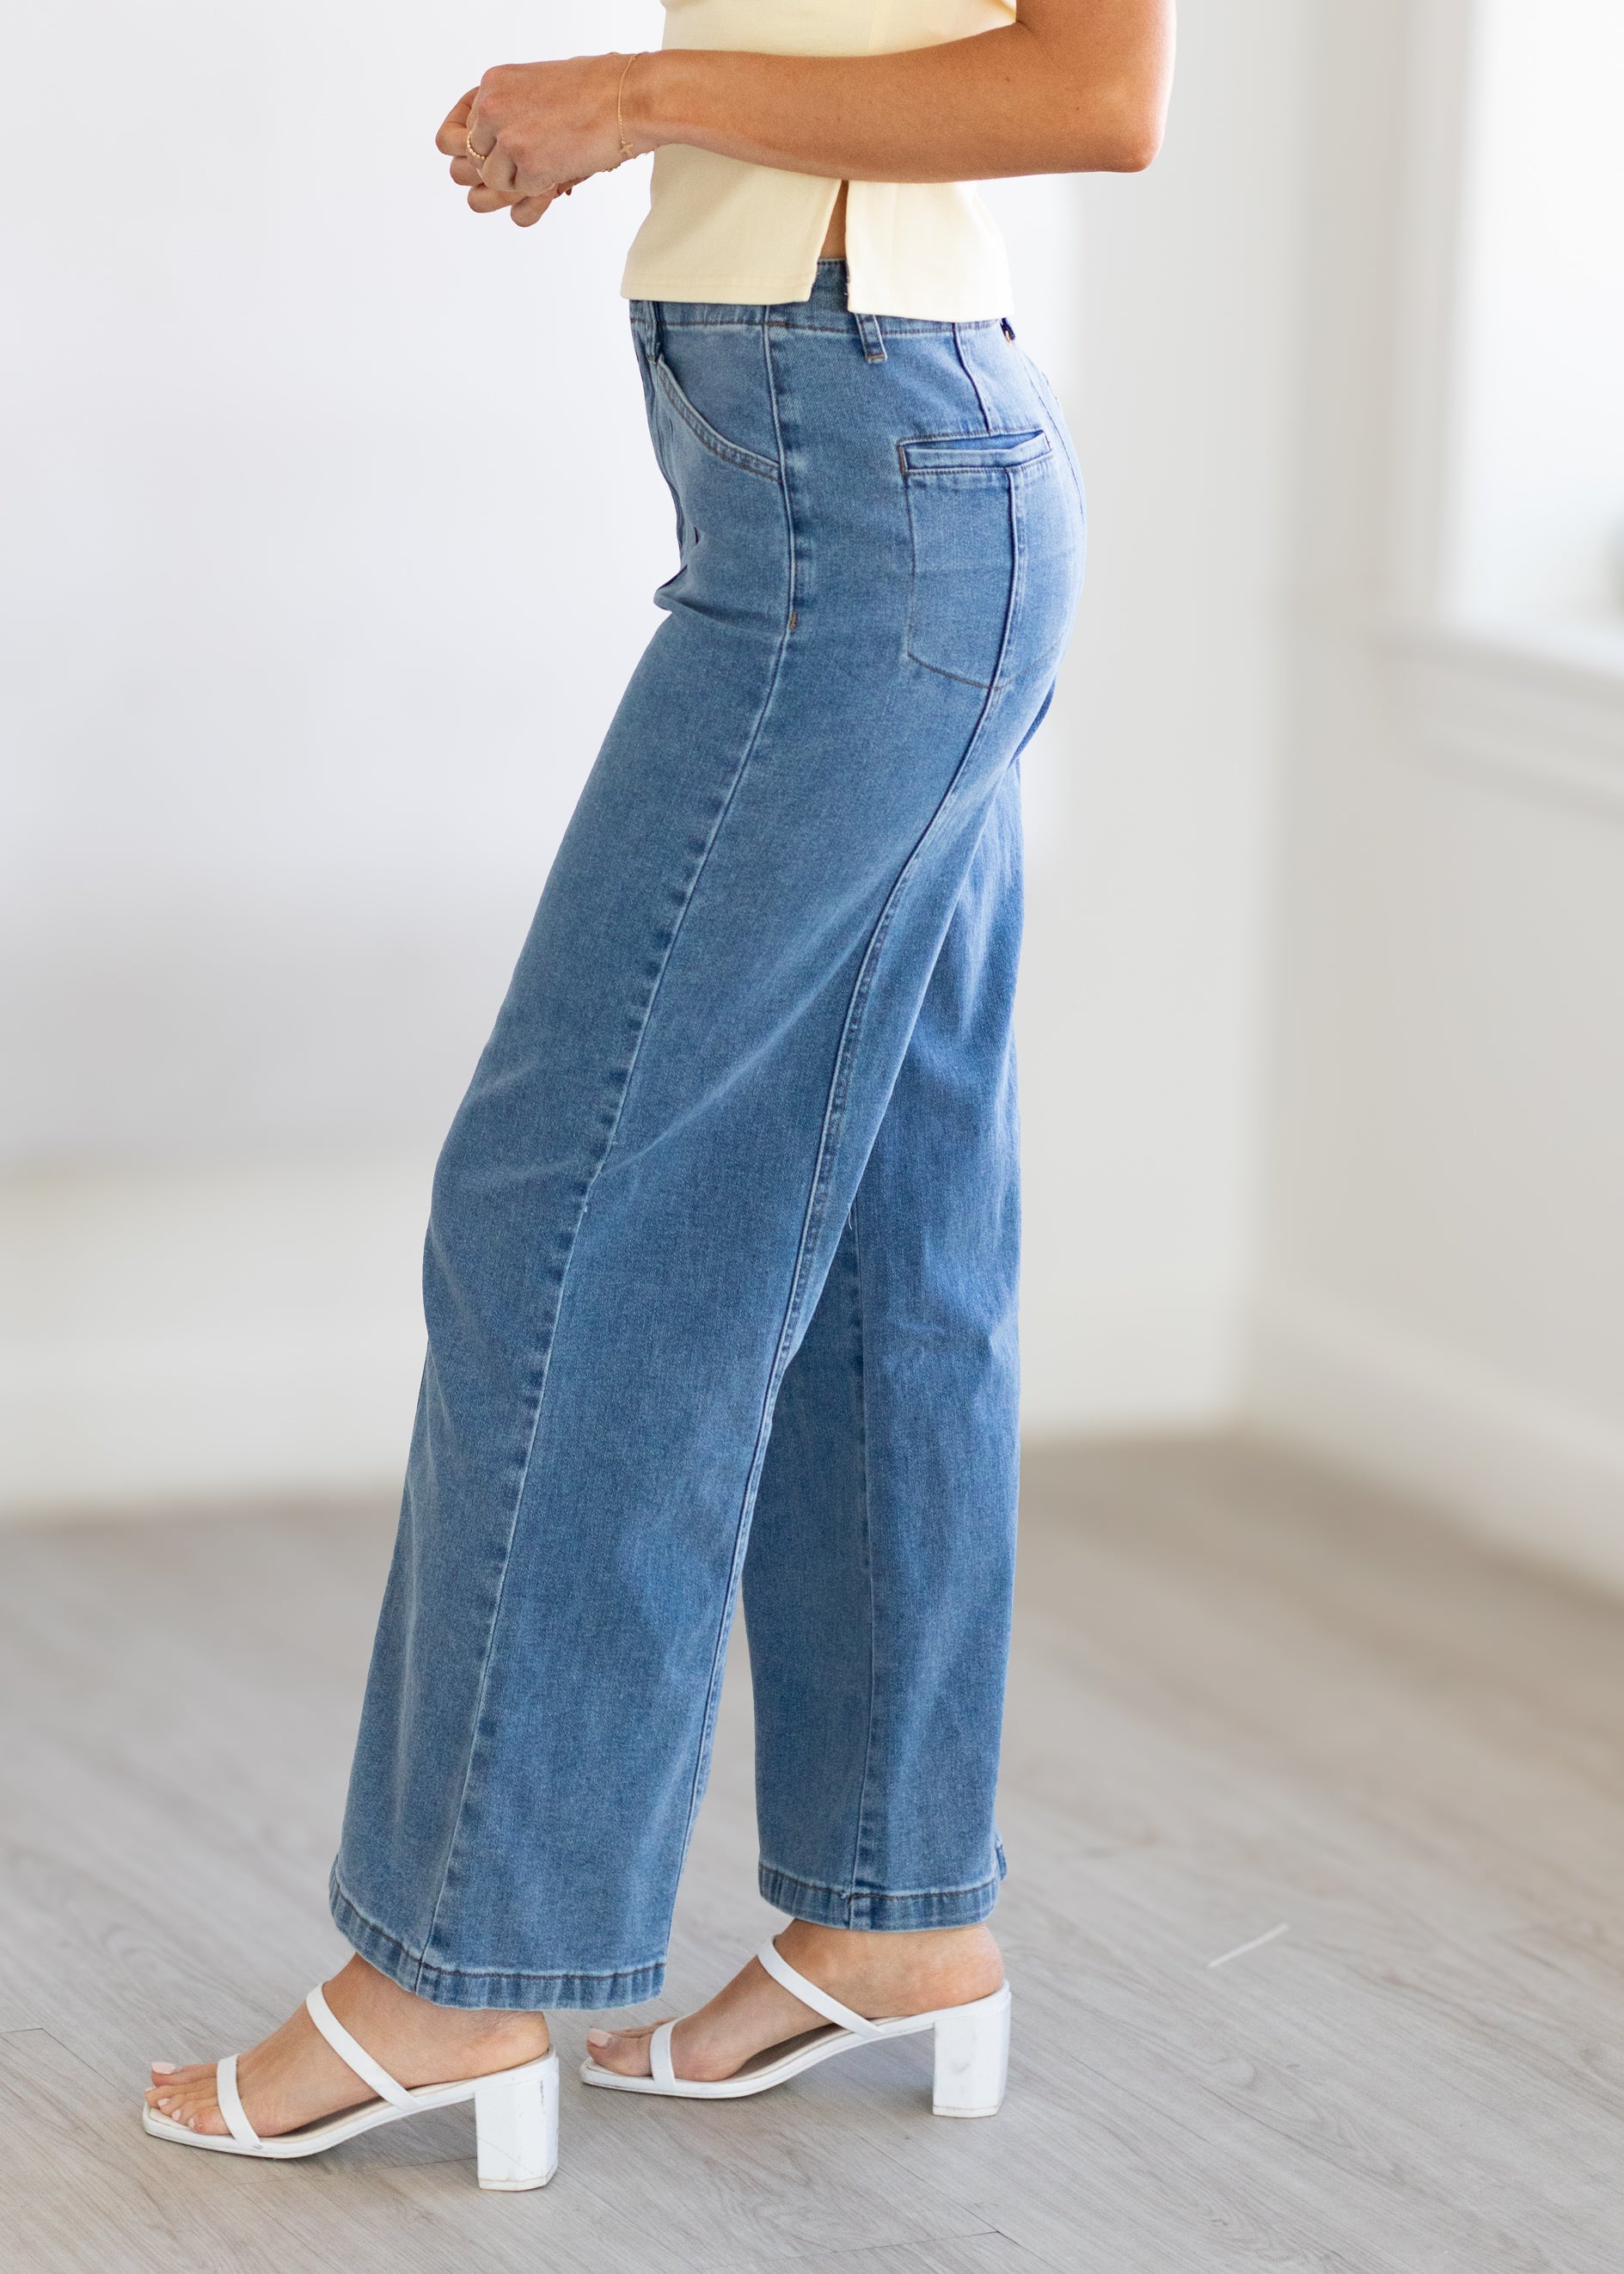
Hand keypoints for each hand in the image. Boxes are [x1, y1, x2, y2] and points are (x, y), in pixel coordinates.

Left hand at [436, 56, 636, 223]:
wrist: (628, 98)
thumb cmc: (596, 92)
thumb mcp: (537, 89)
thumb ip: (508, 114)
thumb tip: (489, 157)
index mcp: (492, 85)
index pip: (452, 135)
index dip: (473, 155)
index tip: (491, 162)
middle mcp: (492, 109)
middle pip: (461, 166)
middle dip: (488, 177)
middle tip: (516, 176)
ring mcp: (509, 139)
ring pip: (490, 186)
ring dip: (516, 189)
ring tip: (544, 173)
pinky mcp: (531, 167)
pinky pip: (520, 203)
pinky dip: (539, 198)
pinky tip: (559, 178)